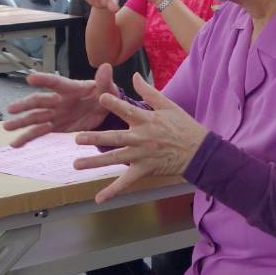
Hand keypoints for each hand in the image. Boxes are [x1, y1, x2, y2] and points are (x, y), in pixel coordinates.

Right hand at [3, 62, 118, 145]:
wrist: (105, 112)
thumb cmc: (105, 95)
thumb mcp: (108, 88)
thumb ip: (105, 80)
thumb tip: (106, 67)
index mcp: (71, 88)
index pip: (56, 83)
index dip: (44, 80)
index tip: (30, 78)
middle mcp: (59, 100)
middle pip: (40, 101)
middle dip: (25, 105)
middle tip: (12, 109)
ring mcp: (55, 114)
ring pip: (35, 118)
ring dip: (21, 122)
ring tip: (7, 127)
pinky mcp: (55, 127)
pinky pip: (39, 132)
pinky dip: (27, 138)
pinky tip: (15, 143)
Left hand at [71, 72, 207, 202]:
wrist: (199, 151)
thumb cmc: (184, 126)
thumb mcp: (169, 106)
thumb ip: (149, 91)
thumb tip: (134, 76)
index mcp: (147, 120)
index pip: (128, 110)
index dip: (115, 104)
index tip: (101, 97)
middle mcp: (142, 138)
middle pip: (115, 138)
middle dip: (96, 138)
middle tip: (77, 139)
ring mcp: (142, 155)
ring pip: (115, 159)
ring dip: (95, 163)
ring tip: (76, 164)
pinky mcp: (145, 170)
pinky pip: (126, 181)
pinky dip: (113, 191)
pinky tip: (99, 199)